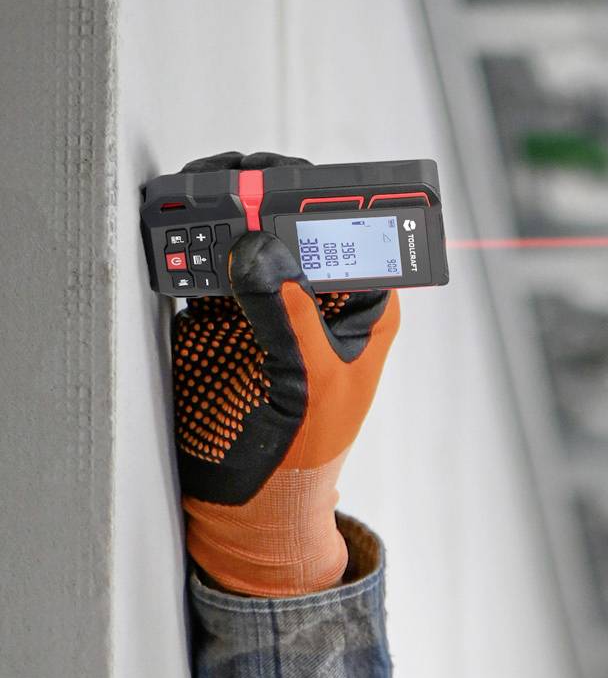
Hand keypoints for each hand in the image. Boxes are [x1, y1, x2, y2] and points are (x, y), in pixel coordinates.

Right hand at [173, 149, 400, 595]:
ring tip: (201, 196)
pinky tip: (177, 235)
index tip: (284, 182)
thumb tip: (259, 248)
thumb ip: (285, 313)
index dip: (320, 199)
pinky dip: (187, 245)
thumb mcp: (308, 380)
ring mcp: (267, 298)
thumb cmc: (307, 450)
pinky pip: (205, 262)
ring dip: (219, 211)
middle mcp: (315, 292)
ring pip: (244, 231)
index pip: (347, 228)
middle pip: (287, 218)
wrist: (254, 495)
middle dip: (259, 194)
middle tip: (231, 182)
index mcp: (359, 302)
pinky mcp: (222, 311)